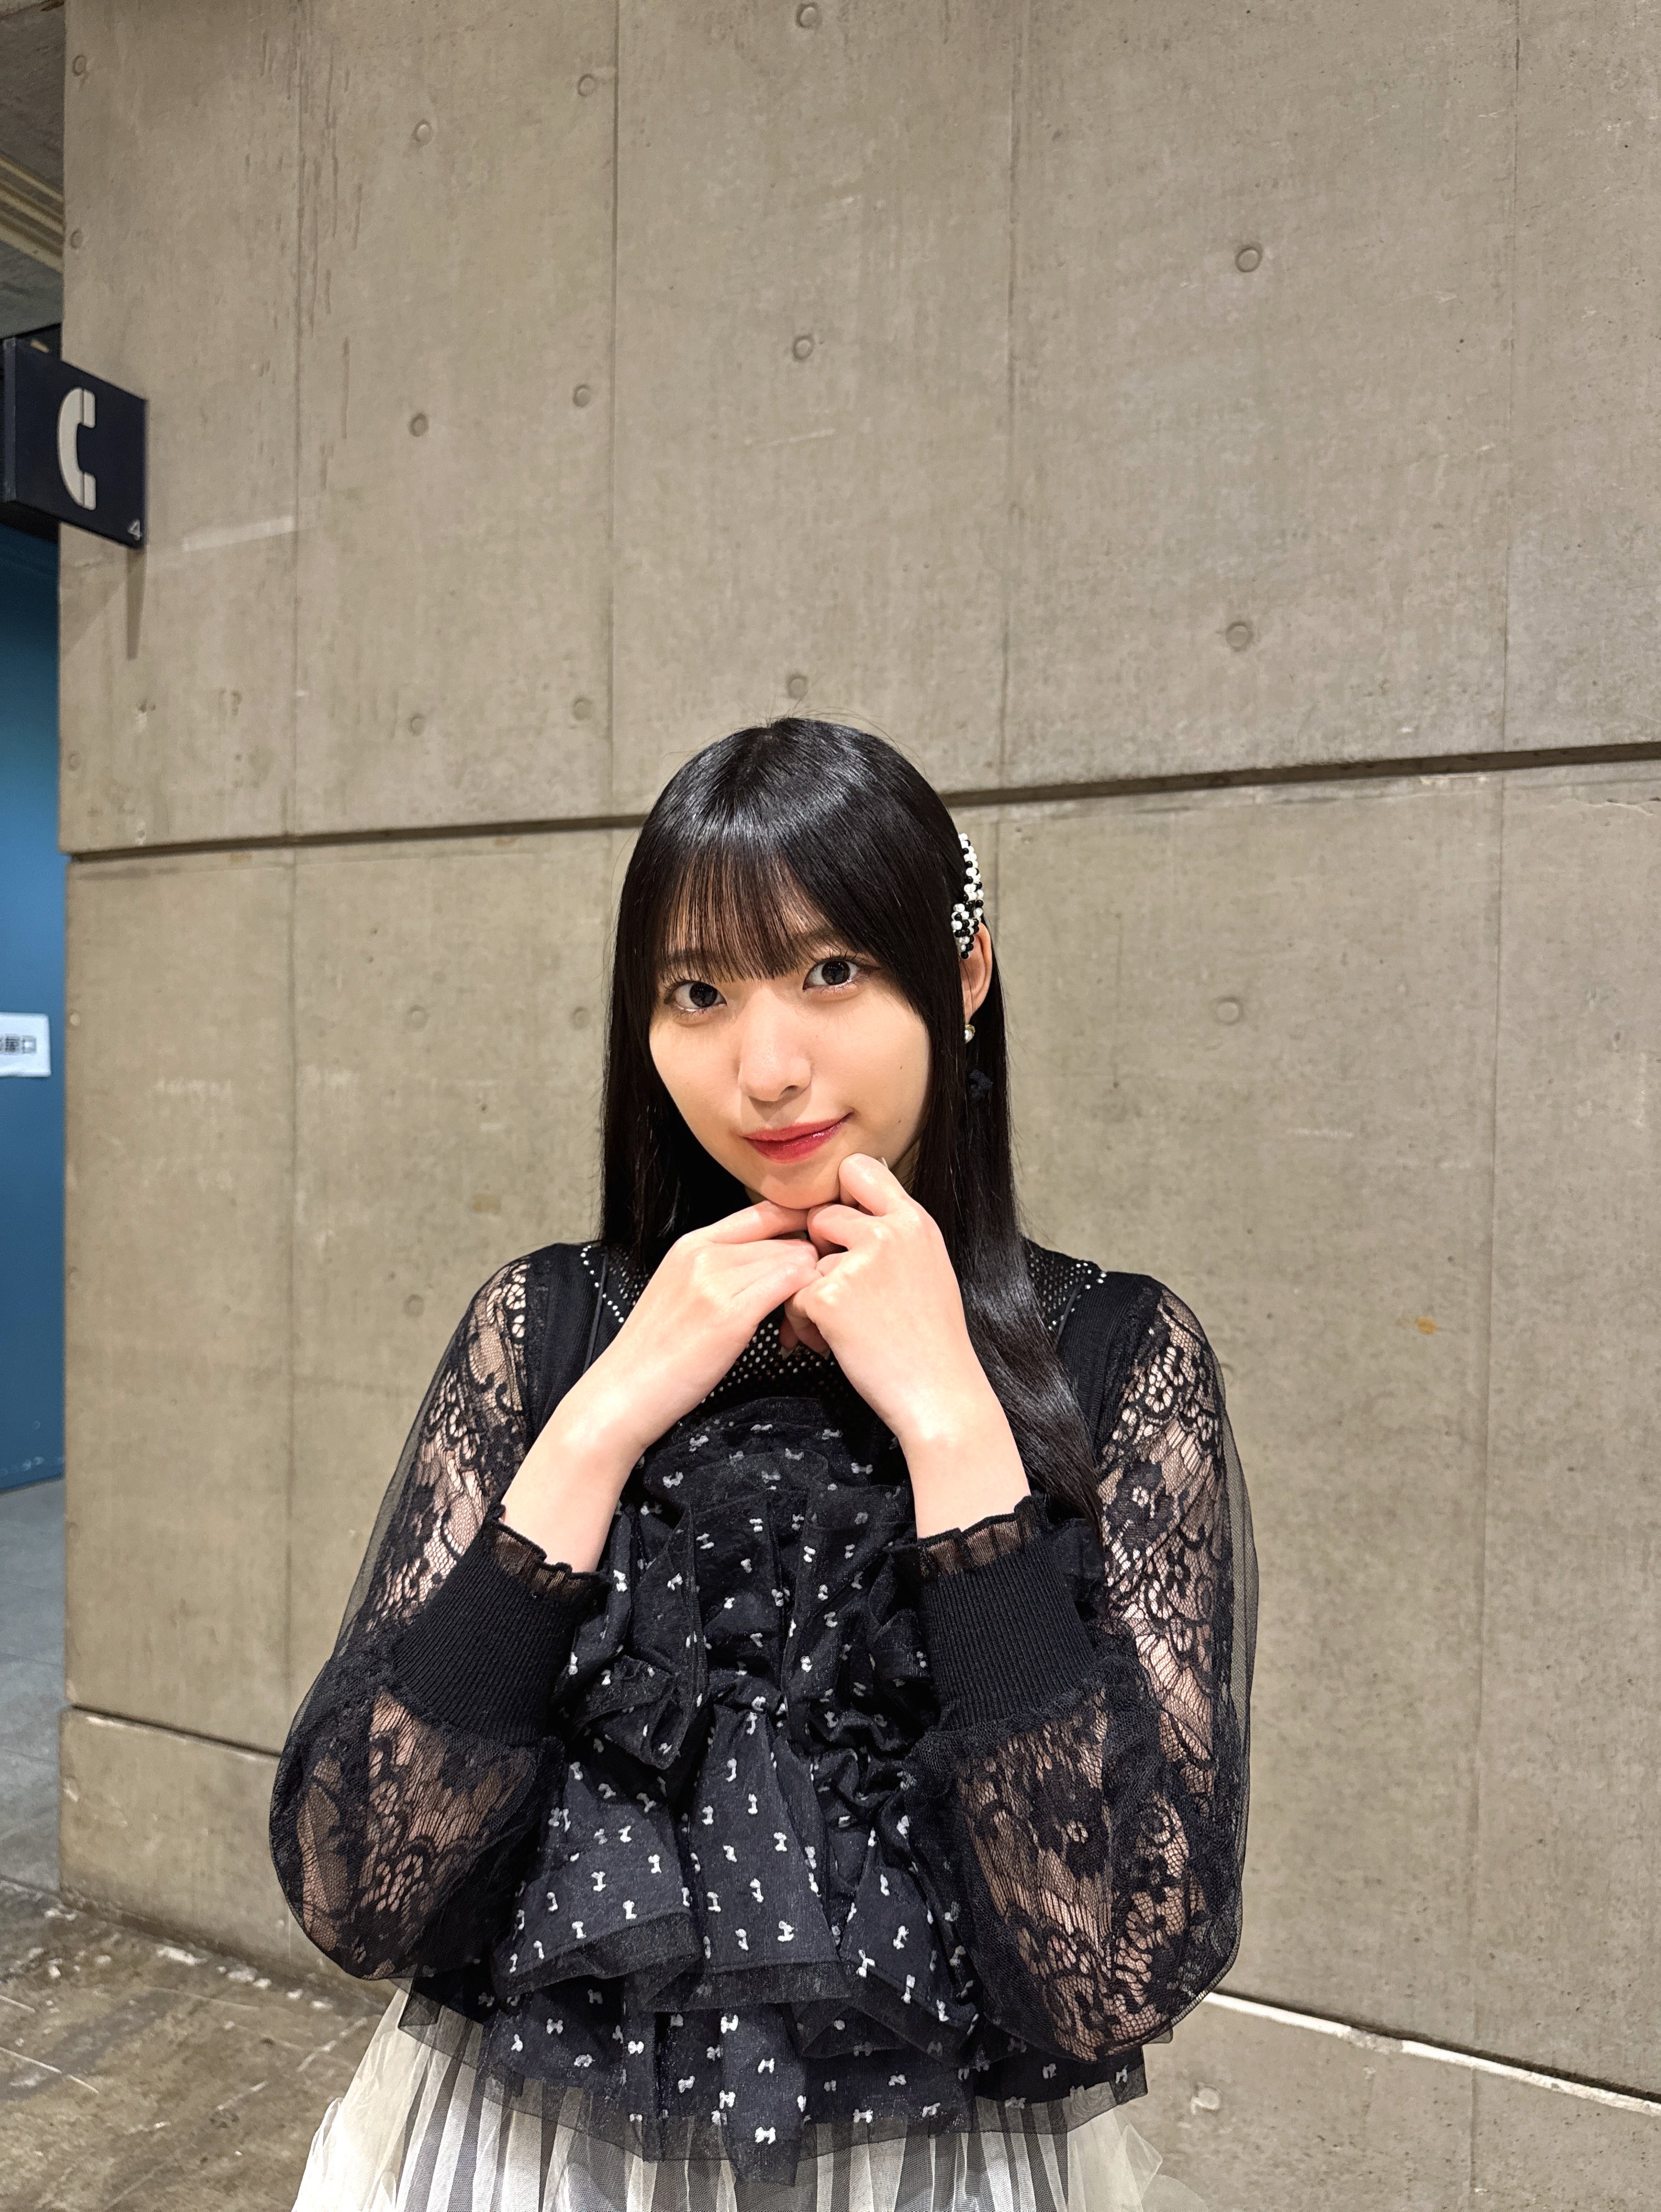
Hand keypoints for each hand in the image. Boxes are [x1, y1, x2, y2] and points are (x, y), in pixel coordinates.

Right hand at [501, 1202, 819, 1564]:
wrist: (621, 1394)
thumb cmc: (656, 1354)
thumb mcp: (683, 1291)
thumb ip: (723, 1268)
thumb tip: (773, 1264)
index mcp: (692, 1242)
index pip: (767, 1211)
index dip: (801, 1230)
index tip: (815, 1259)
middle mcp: (704, 1252)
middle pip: (787, 1238)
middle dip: (808, 1270)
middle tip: (807, 1308)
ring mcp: (716, 1280)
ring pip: (796, 1260)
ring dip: (810, 1291)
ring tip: (798, 1328)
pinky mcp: (730, 1314)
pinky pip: (793, 1286)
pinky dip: (806, 1308)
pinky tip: (795, 1336)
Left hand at [782, 1156, 1028, 1534]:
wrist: (939, 1393)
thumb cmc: (932, 1340)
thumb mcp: (928, 1267)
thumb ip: (894, 1234)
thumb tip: (853, 1209)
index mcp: (914, 1222)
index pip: (859, 1169)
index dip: (841, 1194)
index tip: (840, 1227)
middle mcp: (887, 1232)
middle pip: (822, 1214)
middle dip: (819, 1249)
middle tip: (838, 1287)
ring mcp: (858, 1262)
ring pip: (805, 1259)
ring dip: (810, 1292)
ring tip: (838, 1328)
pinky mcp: (829, 1296)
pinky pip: (793, 1297)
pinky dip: (803, 1324)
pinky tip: (830, 1345)